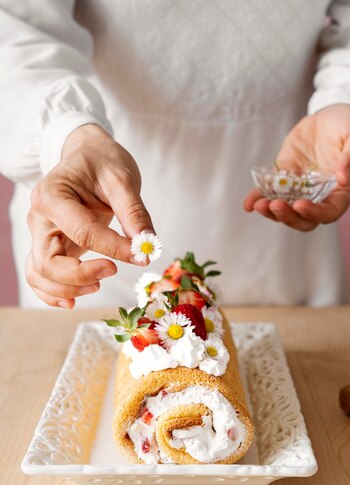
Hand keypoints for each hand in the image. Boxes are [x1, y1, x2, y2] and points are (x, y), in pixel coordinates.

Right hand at [26, 124, 154, 307]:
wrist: (87, 155)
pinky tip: (76, 299)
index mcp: (53, 195)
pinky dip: (54, 293)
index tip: (142, 254)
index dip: (113, 249)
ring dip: (66, 289)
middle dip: (80, 276)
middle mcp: (39, 217)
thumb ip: (134, 213)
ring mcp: (41, 234)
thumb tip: (147, 246)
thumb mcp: (123, 178)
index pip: (81, 232)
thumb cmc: (102, 162)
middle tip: (114, 271)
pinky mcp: (49, 246)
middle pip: (47, 262)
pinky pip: (41, 277)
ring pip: (39, 274)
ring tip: (98, 287)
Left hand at [243, 104, 349, 230]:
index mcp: (342, 191)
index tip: (300, 205)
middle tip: (274, 205)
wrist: (334, 114)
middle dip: (288, 216)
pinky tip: (248, 203)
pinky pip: (271, 190)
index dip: (315, 213)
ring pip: (286, 209)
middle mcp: (321, 195)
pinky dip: (259, 197)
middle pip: (304, 219)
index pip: (330, 212)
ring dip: (271, 211)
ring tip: (258, 205)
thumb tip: (344, 179)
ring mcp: (301, 187)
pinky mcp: (286, 175)